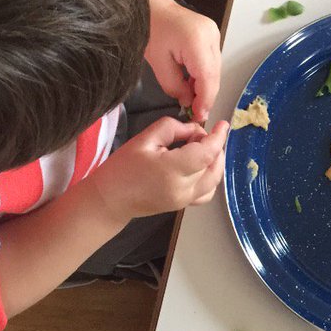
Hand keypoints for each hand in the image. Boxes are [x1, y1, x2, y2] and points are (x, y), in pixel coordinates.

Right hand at [92, 118, 230, 220]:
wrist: (109, 200)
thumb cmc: (121, 168)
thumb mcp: (144, 139)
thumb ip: (173, 128)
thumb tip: (194, 130)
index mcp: (172, 170)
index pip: (206, 153)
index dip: (218, 137)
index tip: (222, 124)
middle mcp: (183, 189)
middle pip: (213, 165)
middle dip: (212, 146)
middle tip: (197, 135)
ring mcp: (185, 201)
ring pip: (214, 180)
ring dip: (215, 162)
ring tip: (202, 148)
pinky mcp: (183, 206)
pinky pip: (207, 193)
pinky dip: (211, 177)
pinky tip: (201, 167)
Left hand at [145, 0, 220, 122]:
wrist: (152, 4)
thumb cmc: (150, 30)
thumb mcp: (158, 63)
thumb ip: (174, 86)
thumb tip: (188, 102)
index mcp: (197, 42)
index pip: (208, 79)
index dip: (205, 101)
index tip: (198, 117)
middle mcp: (212, 37)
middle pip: (215, 75)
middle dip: (206, 96)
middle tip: (195, 113)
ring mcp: (214, 34)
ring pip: (215, 70)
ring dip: (205, 86)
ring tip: (191, 100)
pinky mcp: (212, 35)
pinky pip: (212, 61)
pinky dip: (204, 75)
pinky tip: (192, 83)